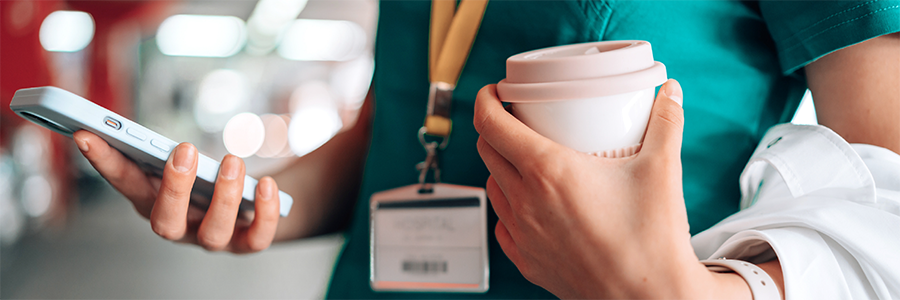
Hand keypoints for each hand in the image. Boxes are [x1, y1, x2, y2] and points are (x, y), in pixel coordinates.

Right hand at [74, 131, 280, 252]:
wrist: (250, 203)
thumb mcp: (183, 162)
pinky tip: (268, 184)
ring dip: (224, 196)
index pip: (124, 185)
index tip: (88, 134)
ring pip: (213, 232)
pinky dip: (265, 212)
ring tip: (232, 161)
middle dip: (173, 187)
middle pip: (165, 223)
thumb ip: (163, 150)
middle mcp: (180, 227)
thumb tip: (136, 128)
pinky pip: (257, 238)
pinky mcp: (247, 244)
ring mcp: (212, 240)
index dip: (105, 163)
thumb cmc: (206, 178)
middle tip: (184, 149)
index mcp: (154, 202)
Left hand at [474, 80, 739, 298]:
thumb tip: (670, 92)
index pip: (492, 126)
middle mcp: (526, 202)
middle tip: (516, 120)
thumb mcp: (661, 170)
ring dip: (501, 167)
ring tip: (525, 159)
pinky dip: (509, 206)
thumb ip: (666, 124)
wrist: (649, 298)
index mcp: (548, 172)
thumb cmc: (652, 240)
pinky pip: (503, 224)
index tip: (494, 92)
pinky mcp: (527, 261)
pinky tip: (530, 204)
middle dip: (495, 129)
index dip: (485, 102)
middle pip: (488, 152)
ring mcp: (523, 234)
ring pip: (493, 187)